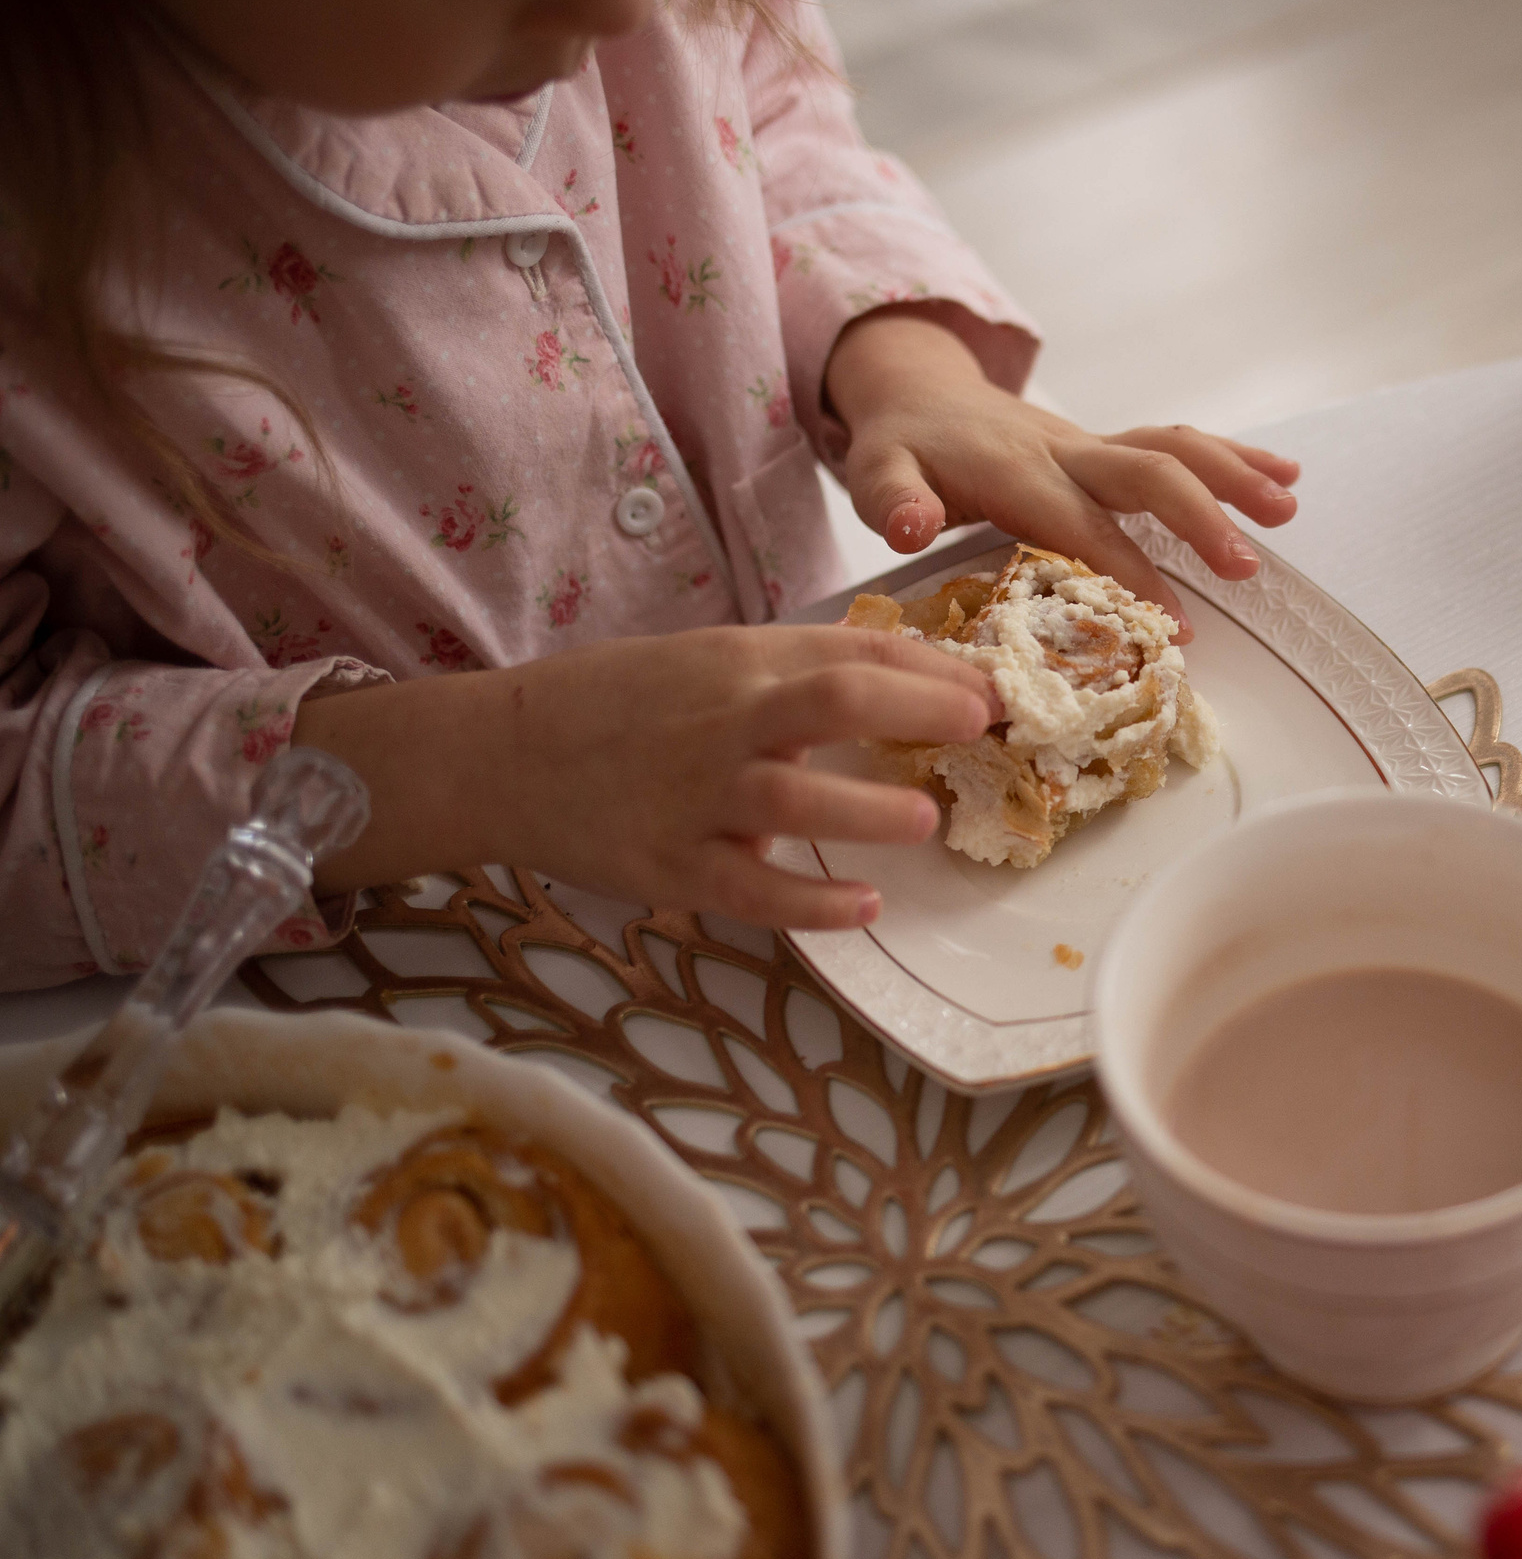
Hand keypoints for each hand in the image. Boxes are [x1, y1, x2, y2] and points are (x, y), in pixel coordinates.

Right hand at [293, 625, 999, 928]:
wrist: (499, 755)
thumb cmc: (618, 705)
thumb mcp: (706, 661)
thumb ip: (795, 670)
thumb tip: (908, 674)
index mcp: (738, 664)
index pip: (849, 652)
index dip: (929, 667)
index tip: (987, 689)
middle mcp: (723, 722)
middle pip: (831, 701)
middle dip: (914, 708)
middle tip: (979, 726)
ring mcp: (695, 797)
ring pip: (793, 800)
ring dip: (868, 811)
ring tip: (924, 820)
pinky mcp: (670, 866)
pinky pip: (752, 891)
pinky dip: (811, 903)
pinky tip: (863, 907)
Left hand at [823, 307, 1301, 637]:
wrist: (918, 389)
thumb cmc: (902, 446)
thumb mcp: (876, 471)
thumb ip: (892, 501)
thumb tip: (911, 526)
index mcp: (1016, 470)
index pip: (1081, 524)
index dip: (1129, 569)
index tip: (1172, 622)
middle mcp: (1065, 451)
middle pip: (1145, 473)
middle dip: (1199, 516)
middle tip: (1246, 566)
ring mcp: (1092, 446)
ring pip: (1173, 448)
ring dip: (1233, 475)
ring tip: (1285, 509)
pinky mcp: (1108, 448)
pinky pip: (1178, 445)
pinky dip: (1233, 457)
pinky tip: (1284, 477)